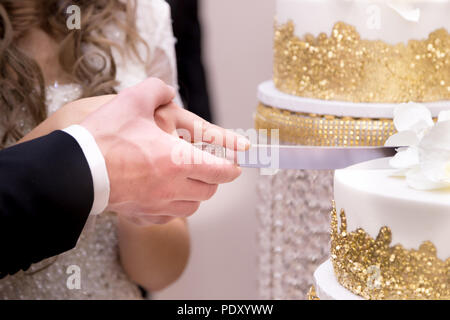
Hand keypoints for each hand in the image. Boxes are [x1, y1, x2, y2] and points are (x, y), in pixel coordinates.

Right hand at [81, 78, 248, 223]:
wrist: (74, 170)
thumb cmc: (104, 137)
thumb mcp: (132, 101)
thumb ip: (157, 90)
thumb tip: (167, 91)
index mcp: (178, 160)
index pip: (220, 171)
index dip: (232, 167)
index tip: (236, 164)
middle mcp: (173, 187)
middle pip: (209, 190)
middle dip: (215, 178)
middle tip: (211, 167)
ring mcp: (158, 205)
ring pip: (192, 207)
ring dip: (197, 193)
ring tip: (189, 179)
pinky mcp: (143, 215)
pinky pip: (171, 217)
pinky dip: (176, 206)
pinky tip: (167, 194)